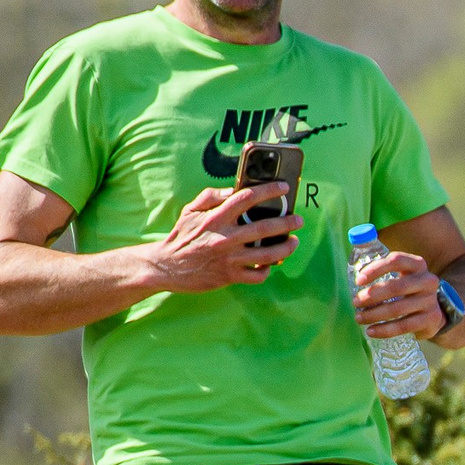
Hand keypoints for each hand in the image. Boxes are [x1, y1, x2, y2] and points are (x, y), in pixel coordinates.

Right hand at [144, 186, 302, 291]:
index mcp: (215, 218)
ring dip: (285, 247)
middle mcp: (224, 238)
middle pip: (264, 227)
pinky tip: (272, 263)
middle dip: (286, 222)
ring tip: (294, 241)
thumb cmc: (182, 236)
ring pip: (267, 254)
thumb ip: (211, 196)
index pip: (246, 198)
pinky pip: (257, 275)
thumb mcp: (190, 210)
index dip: (268, 191)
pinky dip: (268, 269)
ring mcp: (229, 259)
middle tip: (298, 219)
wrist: (167, 266)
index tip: (284, 188)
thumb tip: (234, 189)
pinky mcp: (230, 277)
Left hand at [354, 245, 445, 339]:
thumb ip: (382, 268)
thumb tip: (353, 270)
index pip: (396, 261)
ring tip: (359, 318)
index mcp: (417, 264)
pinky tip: (371, 331)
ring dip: (374, 314)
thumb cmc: (408, 290)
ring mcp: (431, 301)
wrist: (433, 311)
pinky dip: (385, 330)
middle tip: (355, 302)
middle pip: (397, 287)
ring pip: (398, 309)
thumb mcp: (402, 275)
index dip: (376, 269)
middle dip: (373, 295)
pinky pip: (404, 326)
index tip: (358, 281)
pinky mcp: (431, 320)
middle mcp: (428, 280)